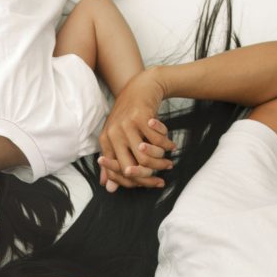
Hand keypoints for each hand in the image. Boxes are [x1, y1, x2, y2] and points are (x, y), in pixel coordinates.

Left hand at [97, 68, 175, 191]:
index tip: (151, 183)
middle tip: (163, 174)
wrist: (141, 87)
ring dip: (160, 160)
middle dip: (150, 175)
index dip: (134, 181)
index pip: (117, 172)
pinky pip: (156, 140)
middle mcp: (113, 135)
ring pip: (144, 155)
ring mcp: (126, 126)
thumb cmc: (129, 116)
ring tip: (169, 159)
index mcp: (106, 142)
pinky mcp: (141, 117)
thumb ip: (114, 163)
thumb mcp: (118, 138)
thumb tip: (109, 189)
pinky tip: (171, 145)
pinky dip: (166, 144)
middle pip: (131, 167)